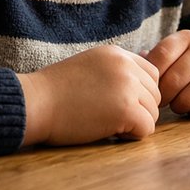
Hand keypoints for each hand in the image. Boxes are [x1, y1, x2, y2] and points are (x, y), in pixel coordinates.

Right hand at [19, 45, 158, 145]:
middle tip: (110, 117)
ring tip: (107, 123)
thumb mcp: (90, 67)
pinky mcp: (126, 110)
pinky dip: (132, 135)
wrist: (35, 103)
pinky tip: (110, 131)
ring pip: (153, 112)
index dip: (139, 93)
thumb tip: (142, 88)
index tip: (118, 103)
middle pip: (155, 94)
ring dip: (135, 123)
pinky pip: (147, 128)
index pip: (151, 74)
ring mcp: (127, 86)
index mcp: (117, 53)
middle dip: (139, 109)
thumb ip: (115, 72)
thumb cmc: (55, 92)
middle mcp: (126, 66)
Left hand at [143, 30, 189, 117]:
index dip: (152, 77)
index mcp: (187, 38)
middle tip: (163, 99)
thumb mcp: (176, 53)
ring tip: (179, 102)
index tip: (150, 86)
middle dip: (163, 96)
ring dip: (178, 106)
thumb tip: (139, 61)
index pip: (161, 56)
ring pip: (188, 99)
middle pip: (173, 81)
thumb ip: (157, 59)